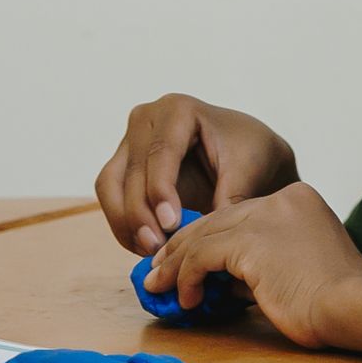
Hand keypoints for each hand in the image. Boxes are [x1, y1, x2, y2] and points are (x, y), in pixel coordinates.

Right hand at [95, 94, 298, 255]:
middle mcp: (146, 120)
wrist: (249, 156)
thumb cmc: (251, 155)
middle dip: (141, 215)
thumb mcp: (248, 172)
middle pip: (131, 171)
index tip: (170, 224)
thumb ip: (227, 199)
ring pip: (110, 186)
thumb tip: (203, 237)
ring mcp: (130, 142)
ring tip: (152, 252)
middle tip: (158, 248)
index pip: (161, 152)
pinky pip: (112, 199)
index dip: (161, 191)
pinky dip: (125, 226)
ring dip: (126, 223)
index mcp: (178, 110)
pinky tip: (146, 249)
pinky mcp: (123, 167)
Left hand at [140, 183, 361, 348]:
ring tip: (158, 285)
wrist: (354, 305)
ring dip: (175, 264)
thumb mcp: (301, 267)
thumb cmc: (338, 299)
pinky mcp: (250, 242)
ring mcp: (265, 217)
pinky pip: (202, 257)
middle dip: (183, 246)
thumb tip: (224, 278)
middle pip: (217, 219)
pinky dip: (187, 278)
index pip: (240, 212)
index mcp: (298, 199)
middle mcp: (280, 199)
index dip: (210, 235)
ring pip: (203, 236)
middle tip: (159, 268)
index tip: (188, 257)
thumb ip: (264, 262)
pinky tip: (186, 298)